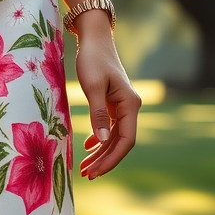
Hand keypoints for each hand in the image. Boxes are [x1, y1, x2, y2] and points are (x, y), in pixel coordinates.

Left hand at [74, 12, 141, 179]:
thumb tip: (101, 142)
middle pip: (119, 142)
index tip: (96, 172)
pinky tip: (87, 147)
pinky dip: (98, 139)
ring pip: (113, 136)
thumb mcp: (93, 87)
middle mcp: (129, 107)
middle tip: (87, 175)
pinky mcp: (111, 102)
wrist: (93, 39)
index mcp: (130, 105)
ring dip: (100, 152)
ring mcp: (121, 105)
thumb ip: (97, 114)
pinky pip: (108, 127)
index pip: (125, 141)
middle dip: (104, 160)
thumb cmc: (92, 60)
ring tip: (84, 167)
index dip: (111, 159)